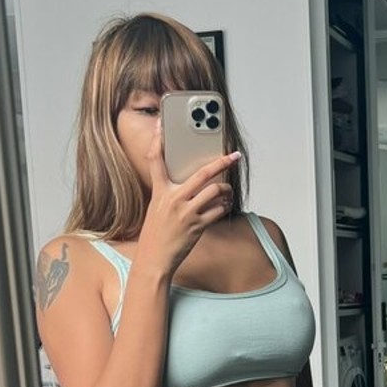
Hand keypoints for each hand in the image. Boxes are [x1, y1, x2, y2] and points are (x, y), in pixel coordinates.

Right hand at [136, 132, 237, 278]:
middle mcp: (173, 199)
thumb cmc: (156, 235)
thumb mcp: (156, 209)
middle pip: (202, 174)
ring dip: (226, 190)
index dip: (157, 141)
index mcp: (159, 192)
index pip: (155, 161)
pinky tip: (224, 205)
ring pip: (215, 192)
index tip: (162, 127)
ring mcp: (186, 213)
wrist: (154, 259)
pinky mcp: (197, 226)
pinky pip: (218, 210)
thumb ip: (169, 194)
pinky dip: (224, 206)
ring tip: (227, 190)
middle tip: (233, 156)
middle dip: (221, 163)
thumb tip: (189, 183)